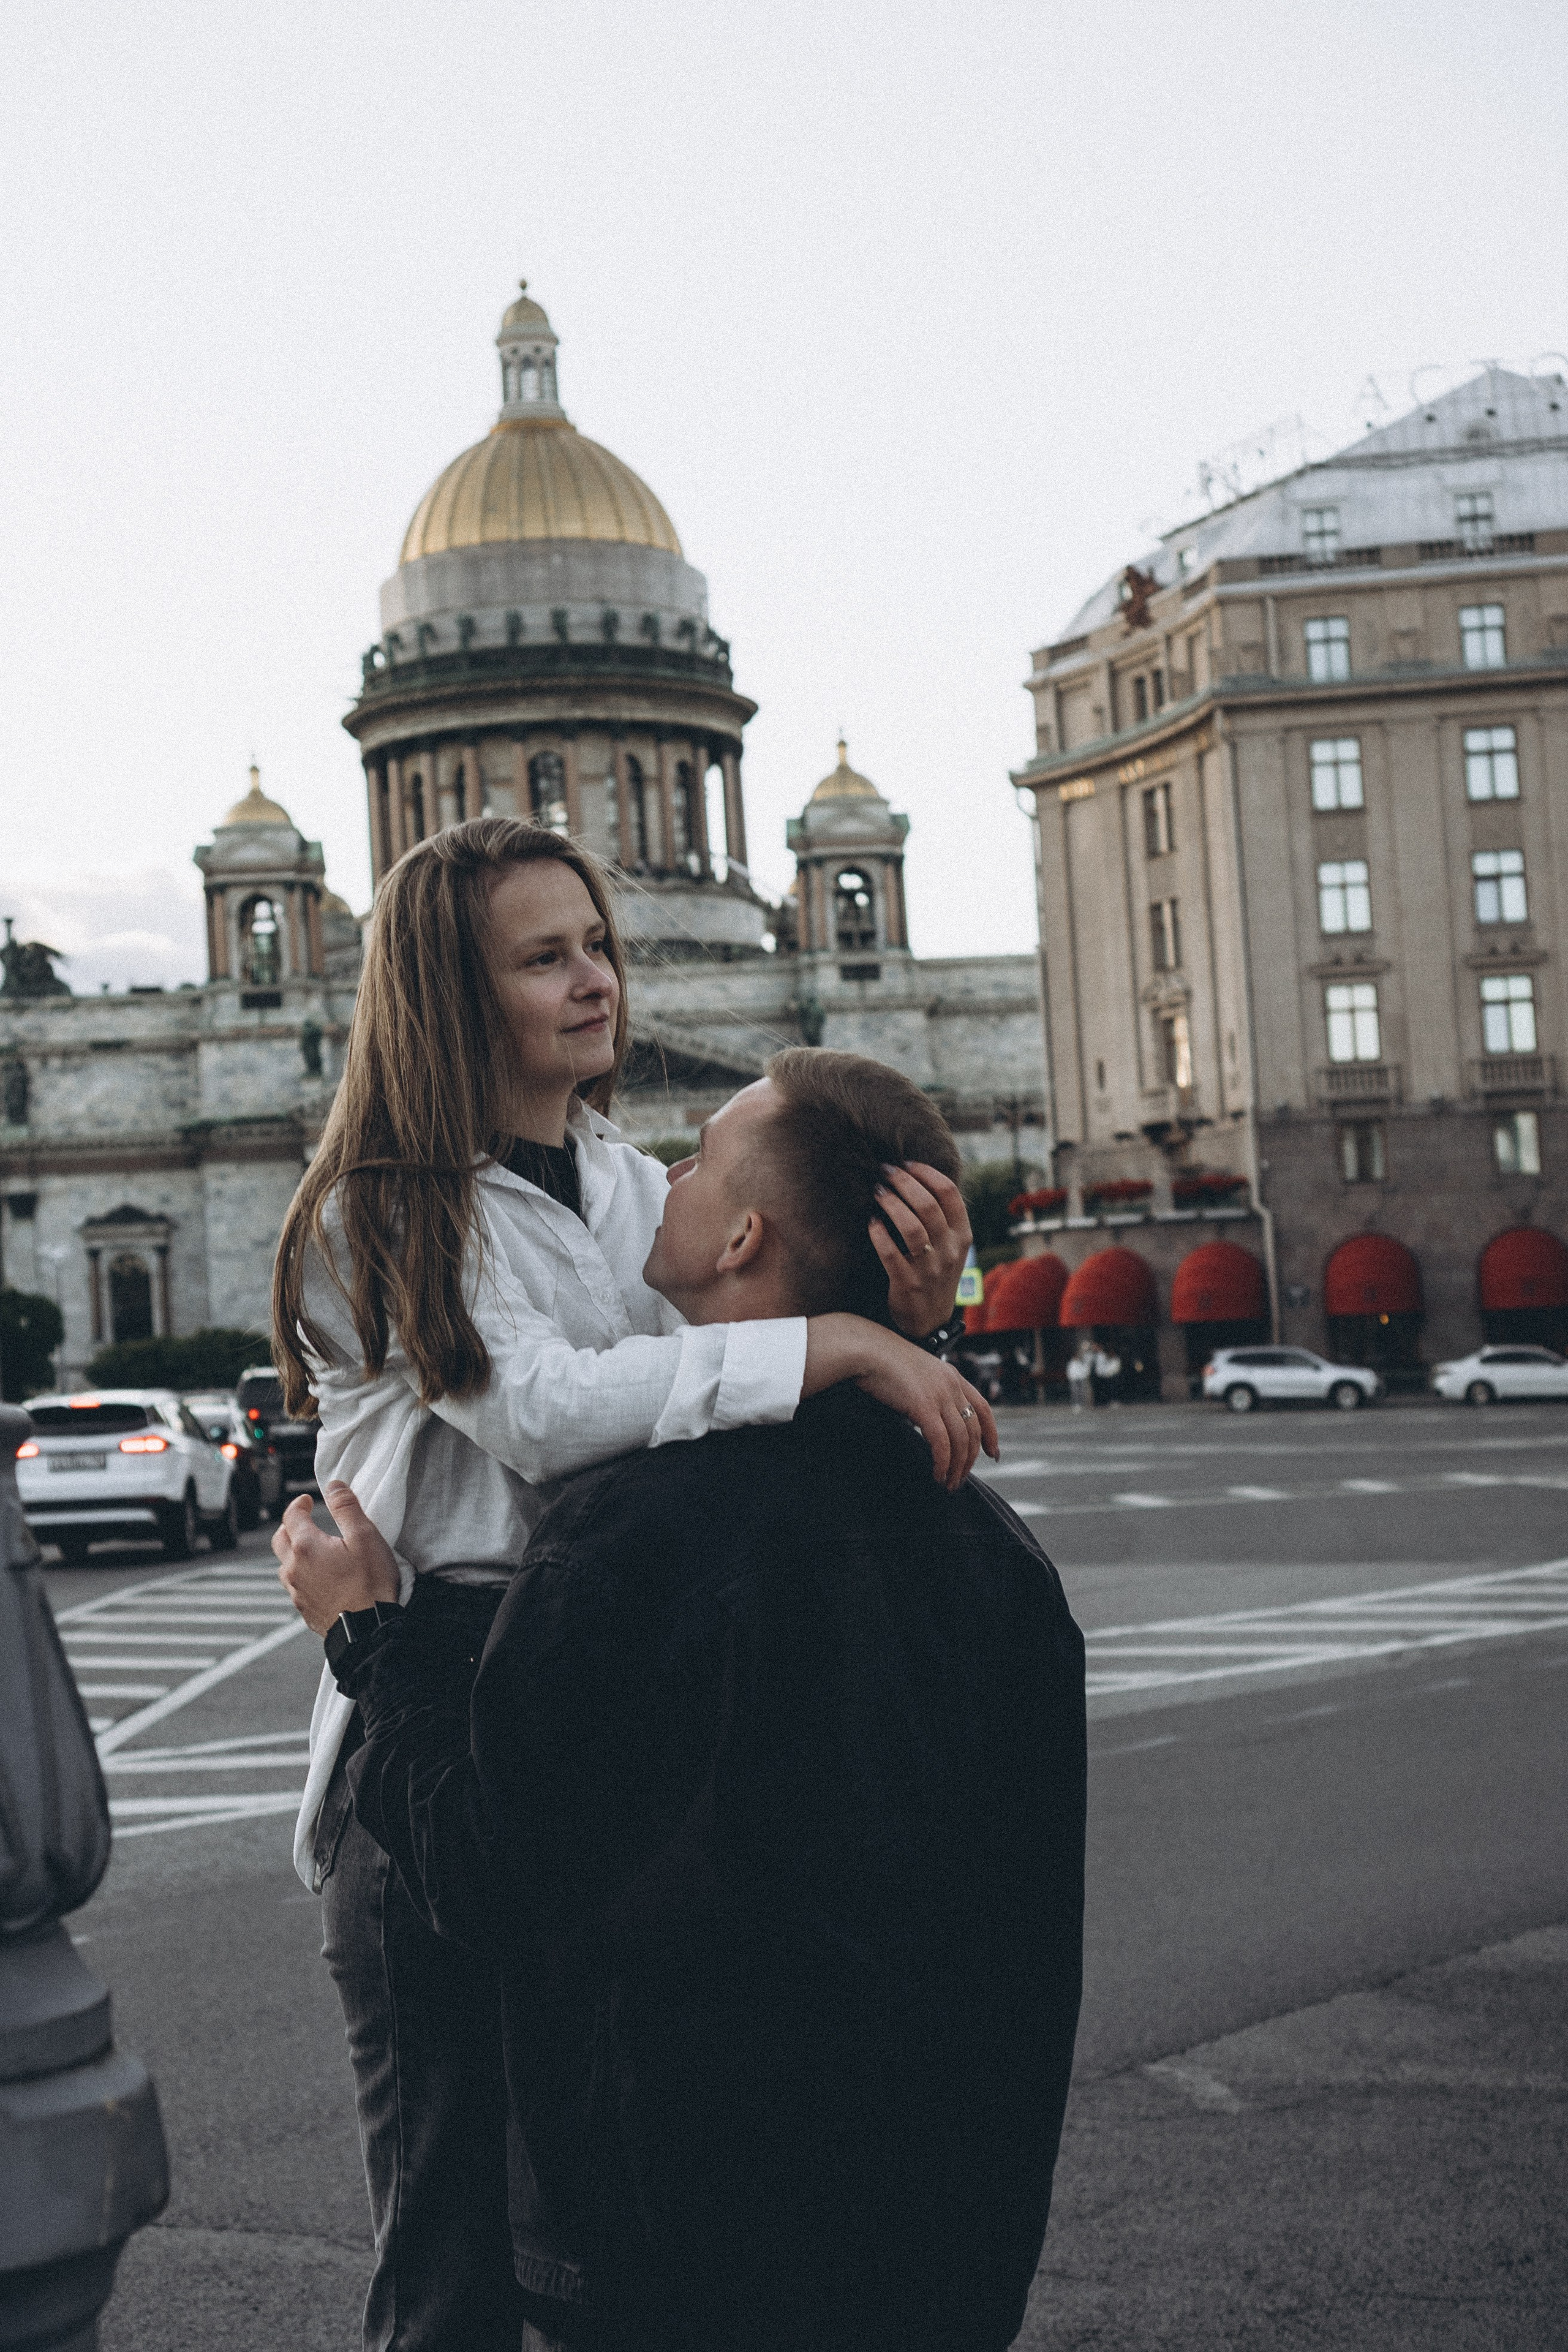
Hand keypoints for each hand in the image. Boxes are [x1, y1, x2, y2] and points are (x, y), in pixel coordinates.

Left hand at [273, 1481, 399, 1635]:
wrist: (369, 1630)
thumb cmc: (370, 1584)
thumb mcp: (365, 1536)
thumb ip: (346, 1507)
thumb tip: (333, 1486)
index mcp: (306, 1547)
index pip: (292, 1516)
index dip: (299, 1504)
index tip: (308, 1500)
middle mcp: (294, 1569)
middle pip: (279, 1540)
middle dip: (289, 1526)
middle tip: (303, 1521)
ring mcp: (297, 1592)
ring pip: (285, 1566)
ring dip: (293, 1553)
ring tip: (311, 1550)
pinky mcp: (304, 1610)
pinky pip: (295, 1587)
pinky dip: (302, 1576)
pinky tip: (319, 1578)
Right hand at [849, 1326, 999, 1492]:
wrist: (866, 1349)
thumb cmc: (883, 1362)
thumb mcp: (917, 1374)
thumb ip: (930, 1393)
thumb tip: (930, 1419)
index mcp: (953, 1376)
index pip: (984, 1408)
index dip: (991, 1434)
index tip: (992, 1453)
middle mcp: (952, 1385)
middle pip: (973, 1430)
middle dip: (970, 1460)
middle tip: (959, 1479)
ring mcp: (939, 1395)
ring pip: (960, 1440)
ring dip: (956, 1467)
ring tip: (948, 1483)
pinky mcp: (923, 1406)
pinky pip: (941, 1442)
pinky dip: (942, 1462)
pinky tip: (937, 1473)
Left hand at [872, 1161, 971, 1338]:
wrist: (930, 1321)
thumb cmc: (935, 1273)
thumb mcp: (951, 1247)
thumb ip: (942, 1217)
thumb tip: (918, 1177)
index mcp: (962, 1236)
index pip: (949, 1193)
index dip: (926, 1173)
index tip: (906, 1163)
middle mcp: (950, 1251)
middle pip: (928, 1205)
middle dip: (903, 1182)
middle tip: (885, 1171)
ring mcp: (930, 1269)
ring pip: (911, 1227)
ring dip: (891, 1204)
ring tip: (877, 1191)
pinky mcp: (908, 1285)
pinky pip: (891, 1254)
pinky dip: (879, 1234)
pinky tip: (871, 1222)